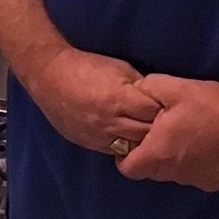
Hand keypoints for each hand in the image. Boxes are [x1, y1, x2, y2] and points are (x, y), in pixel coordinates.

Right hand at [20, 46, 160, 156]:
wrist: (50, 76)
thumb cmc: (86, 67)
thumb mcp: (119, 68)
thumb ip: (140, 86)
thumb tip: (160, 98)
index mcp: (118, 99)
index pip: (154, 113)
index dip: (164, 109)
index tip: (169, 106)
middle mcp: (109, 121)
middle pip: (146, 134)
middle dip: (158, 128)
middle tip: (165, 123)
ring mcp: (98, 135)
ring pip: (133, 148)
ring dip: (142, 141)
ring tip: (149, 133)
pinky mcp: (89, 143)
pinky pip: (115, 151)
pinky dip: (126, 146)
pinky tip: (130, 138)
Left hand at [115, 75, 218, 191]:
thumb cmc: (211, 104)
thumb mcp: (174, 87)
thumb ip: (147, 89)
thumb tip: (135, 93)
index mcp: (159, 155)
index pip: (127, 169)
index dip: (126, 155)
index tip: (135, 140)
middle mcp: (176, 175)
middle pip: (153, 171)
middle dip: (154, 154)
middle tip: (166, 131)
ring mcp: (198, 182)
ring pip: (177, 174)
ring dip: (178, 158)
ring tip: (192, 134)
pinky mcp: (218, 183)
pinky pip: (199, 175)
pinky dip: (200, 163)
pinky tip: (211, 144)